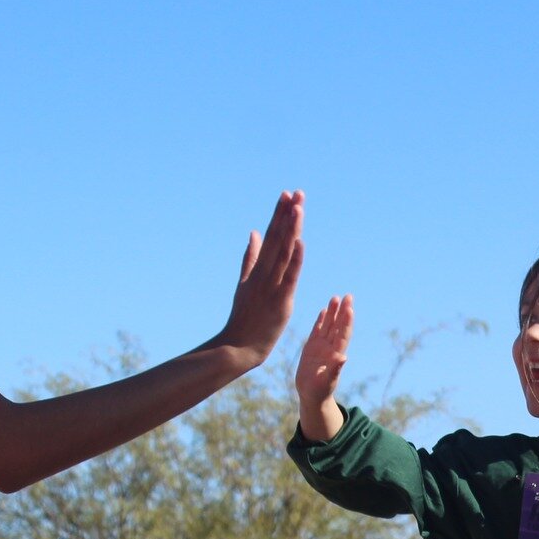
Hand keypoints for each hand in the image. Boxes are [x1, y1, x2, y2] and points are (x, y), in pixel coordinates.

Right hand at [212, 191, 305, 368]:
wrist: (238, 346)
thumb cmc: (244, 318)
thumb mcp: (244, 283)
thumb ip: (250, 257)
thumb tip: (254, 232)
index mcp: (257, 269)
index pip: (271, 237)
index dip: (279, 216)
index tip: (287, 195)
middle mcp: (264, 274)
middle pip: (278, 239)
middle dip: (287, 215)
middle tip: (296, 192)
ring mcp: (271, 286)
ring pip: (283, 253)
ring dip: (291, 229)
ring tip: (298, 206)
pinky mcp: (280, 302)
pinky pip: (289, 277)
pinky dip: (294, 259)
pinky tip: (300, 241)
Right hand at [296, 293, 354, 441]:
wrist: (311, 396)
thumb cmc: (320, 392)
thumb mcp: (327, 382)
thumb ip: (335, 370)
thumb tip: (344, 358)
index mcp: (335, 355)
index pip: (343, 335)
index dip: (346, 322)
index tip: (350, 308)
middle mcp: (330, 348)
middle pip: (338, 326)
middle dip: (343, 311)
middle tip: (348, 296)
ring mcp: (321, 347)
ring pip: (328, 325)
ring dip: (333, 312)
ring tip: (336, 297)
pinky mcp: (311, 348)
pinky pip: (317, 331)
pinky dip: (321, 320)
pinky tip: (324, 310)